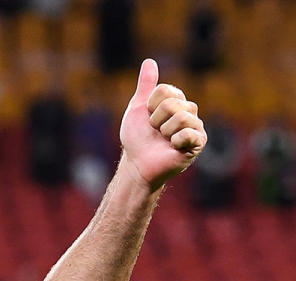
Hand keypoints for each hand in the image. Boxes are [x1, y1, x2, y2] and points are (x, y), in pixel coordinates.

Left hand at [119, 59, 206, 189]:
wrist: (137, 163)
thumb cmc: (137, 138)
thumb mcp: (138, 108)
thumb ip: (146, 85)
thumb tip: (149, 61)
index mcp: (176, 101)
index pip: (165, 90)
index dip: (150, 105)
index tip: (148, 117)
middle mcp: (188, 111)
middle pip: (172, 103)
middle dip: (156, 120)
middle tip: (155, 131)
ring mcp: (195, 126)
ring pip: (181, 117)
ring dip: (164, 131)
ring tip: (163, 139)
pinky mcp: (198, 142)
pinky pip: (189, 133)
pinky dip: (175, 140)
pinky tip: (173, 146)